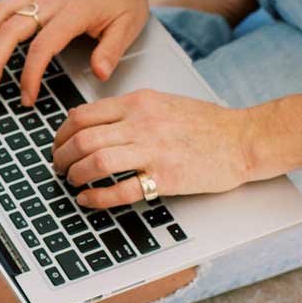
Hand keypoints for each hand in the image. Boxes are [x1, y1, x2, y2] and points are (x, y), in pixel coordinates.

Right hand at [0, 0, 151, 104]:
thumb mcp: (128, 26)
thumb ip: (112, 51)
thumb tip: (99, 73)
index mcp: (74, 12)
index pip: (43, 46)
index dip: (30, 74)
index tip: (27, 97)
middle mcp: (52, 2)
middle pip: (12, 29)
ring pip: (1, 13)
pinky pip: (4, 7)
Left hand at [52, 89, 254, 206]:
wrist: (244, 138)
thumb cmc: (207, 124)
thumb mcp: (163, 103)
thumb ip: (130, 111)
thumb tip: (94, 123)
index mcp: (138, 103)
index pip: (82, 115)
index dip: (60, 135)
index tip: (57, 146)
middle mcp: (141, 123)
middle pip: (82, 139)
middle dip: (61, 157)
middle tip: (59, 168)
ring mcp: (152, 149)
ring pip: (95, 161)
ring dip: (75, 175)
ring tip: (72, 182)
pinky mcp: (165, 176)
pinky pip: (120, 189)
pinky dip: (96, 197)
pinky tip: (88, 199)